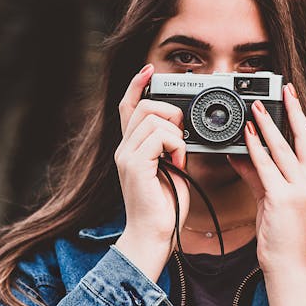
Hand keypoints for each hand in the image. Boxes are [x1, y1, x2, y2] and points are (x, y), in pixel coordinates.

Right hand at [113, 64, 188, 277]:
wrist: (153, 236)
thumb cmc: (164, 208)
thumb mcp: (171, 169)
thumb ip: (169, 147)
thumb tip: (182, 130)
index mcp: (131, 148)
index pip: (128, 106)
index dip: (137, 84)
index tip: (150, 69)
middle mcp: (123, 148)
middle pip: (145, 106)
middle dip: (170, 112)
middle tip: (182, 138)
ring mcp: (126, 155)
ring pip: (154, 118)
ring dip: (176, 134)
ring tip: (179, 157)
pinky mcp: (134, 164)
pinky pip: (160, 136)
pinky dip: (176, 146)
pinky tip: (177, 163)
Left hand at [227, 83, 305, 273]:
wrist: (288, 265)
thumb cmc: (283, 234)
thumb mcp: (271, 198)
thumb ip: (257, 174)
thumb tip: (240, 152)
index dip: (300, 116)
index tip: (292, 96)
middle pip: (302, 138)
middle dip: (291, 110)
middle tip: (279, 89)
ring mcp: (301, 190)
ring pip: (283, 150)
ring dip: (267, 126)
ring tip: (255, 108)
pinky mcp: (284, 199)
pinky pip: (267, 168)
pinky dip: (256, 150)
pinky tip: (247, 136)